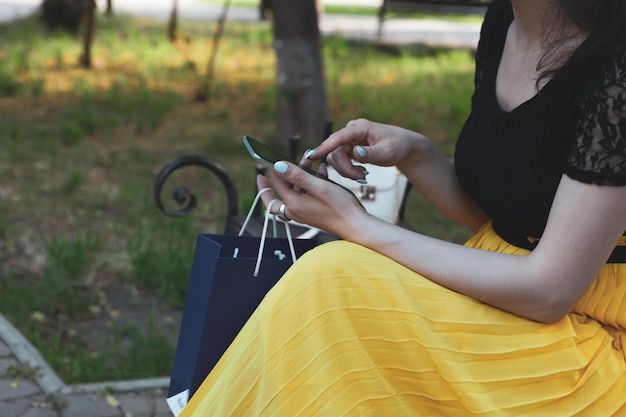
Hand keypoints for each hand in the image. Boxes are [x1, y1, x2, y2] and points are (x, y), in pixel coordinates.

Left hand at [256, 160, 368, 237]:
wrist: (355, 225)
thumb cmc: (339, 207)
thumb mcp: (318, 187)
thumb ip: (297, 176)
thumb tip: (278, 166)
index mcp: (292, 204)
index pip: (275, 182)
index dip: (274, 167)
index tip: (273, 156)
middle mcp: (294, 210)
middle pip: (283, 187)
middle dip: (291, 170)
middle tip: (300, 159)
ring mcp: (303, 211)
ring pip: (295, 189)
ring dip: (303, 174)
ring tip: (313, 163)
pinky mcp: (312, 211)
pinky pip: (305, 194)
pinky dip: (311, 183)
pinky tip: (322, 173)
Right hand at [307, 118, 430, 180]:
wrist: (405, 147)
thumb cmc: (399, 146)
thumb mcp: (388, 152)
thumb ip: (371, 154)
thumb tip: (355, 153)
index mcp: (360, 127)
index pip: (338, 137)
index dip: (324, 147)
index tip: (312, 156)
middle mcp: (351, 132)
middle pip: (335, 151)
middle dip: (344, 168)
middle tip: (360, 178)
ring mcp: (349, 141)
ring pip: (336, 158)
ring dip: (346, 171)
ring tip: (362, 176)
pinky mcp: (350, 149)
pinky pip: (341, 162)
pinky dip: (349, 170)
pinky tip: (361, 173)